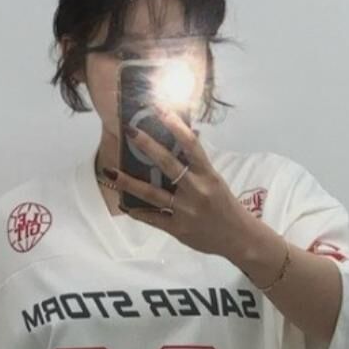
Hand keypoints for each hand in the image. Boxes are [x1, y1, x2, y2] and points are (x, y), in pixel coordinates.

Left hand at [109, 106, 250, 258]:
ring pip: (152, 194)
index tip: (161, 110)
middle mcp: (196, 191)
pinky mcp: (178, 229)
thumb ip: (198, 165)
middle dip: (147, 146)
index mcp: (208, 176)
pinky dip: (136, 211)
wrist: (238, 239)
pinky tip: (123, 203)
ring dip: (128, 182)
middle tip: (129, 132)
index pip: (191, 146)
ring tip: (110, 172)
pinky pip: (152, 218)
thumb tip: (186, 137)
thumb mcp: (216, 182)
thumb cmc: (226, 207)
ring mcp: (185, 211)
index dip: (176, 126)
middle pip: (167, 164)